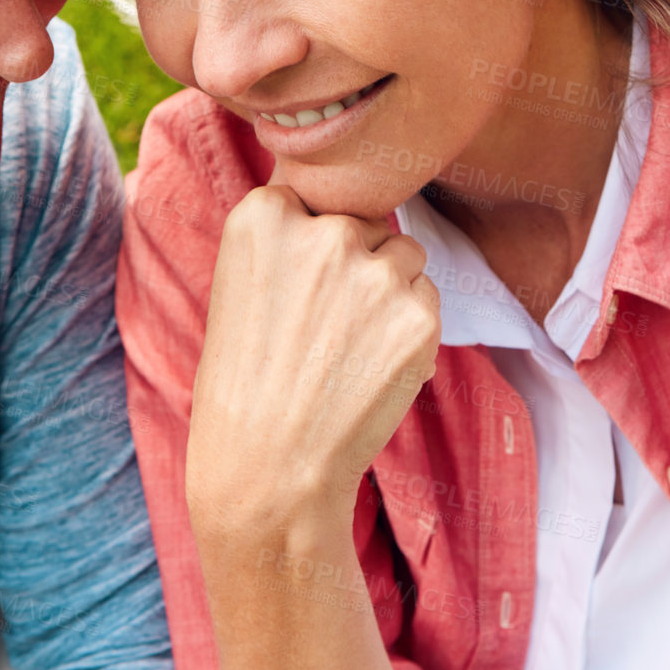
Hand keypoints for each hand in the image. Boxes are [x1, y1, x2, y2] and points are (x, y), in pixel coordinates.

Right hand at [186, 184, 440, 542]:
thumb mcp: (241, 287)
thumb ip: (290, 238)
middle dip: (355, 267)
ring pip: (405, 258)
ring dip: (390, 293)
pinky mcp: (418, 315)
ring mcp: (375, 274)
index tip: (293, 293)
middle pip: (366, 225)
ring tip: (347, 351)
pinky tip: (372, 371)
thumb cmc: (247, 383)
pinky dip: (411, 332)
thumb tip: (354, 208)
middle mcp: (324, 233)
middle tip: (322, 332)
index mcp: (264, 215)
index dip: (312, 250)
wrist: (265, 469)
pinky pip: (428, 300)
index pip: (317, 199)